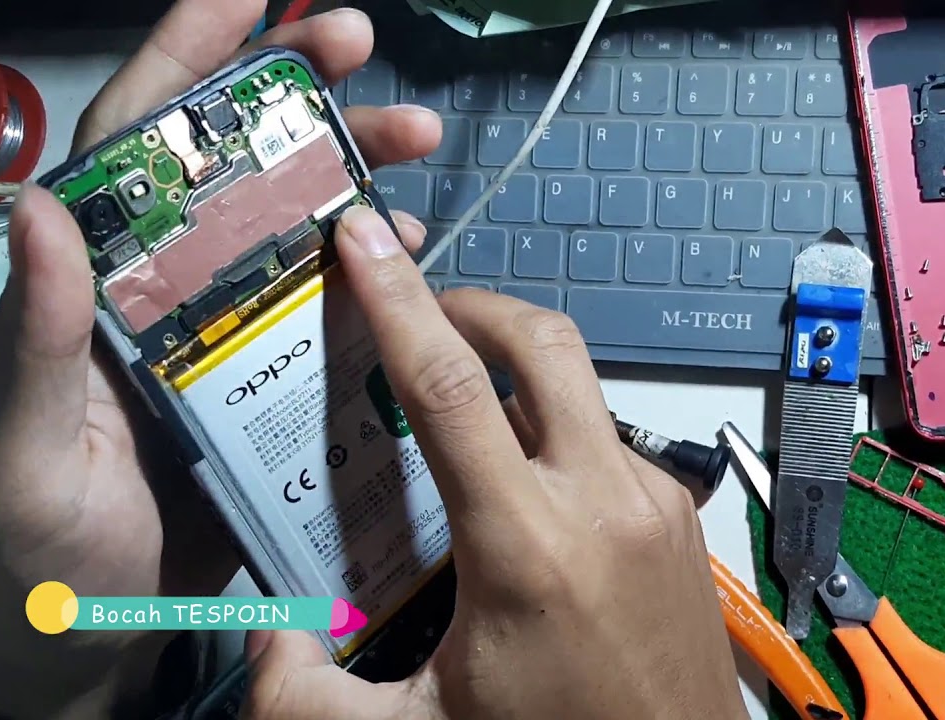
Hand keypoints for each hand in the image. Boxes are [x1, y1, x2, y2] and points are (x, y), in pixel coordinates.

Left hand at [0, 2, 440, 716]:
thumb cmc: (40, 538)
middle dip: (296, 91)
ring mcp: (227, 327)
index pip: (135, 145)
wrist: (95, 625)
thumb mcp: (20, 440)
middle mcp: (165, 284)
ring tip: (418, 138)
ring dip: (355, 168)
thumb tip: (42, 208)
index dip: (187, 57)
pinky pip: (333, 304)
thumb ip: (38, 333)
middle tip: (361, 47)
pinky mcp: (275, 377)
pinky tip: (412, 248)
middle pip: (234, 162)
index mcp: (96, 279)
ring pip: (295, 220)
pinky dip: (375, 267)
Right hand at [240, 208, 749, 719]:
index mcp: (526, 548)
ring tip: (461, 410)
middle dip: (472, 304)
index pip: (449, 389)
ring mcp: (654, 501)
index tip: (366, 240)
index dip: (399, 301)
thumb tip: (263, 630)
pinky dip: (556, 433)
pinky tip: (524, 483)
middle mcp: (602, 503)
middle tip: (421, 316)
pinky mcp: (680, 515)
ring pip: (580, 387)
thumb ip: (305, 697)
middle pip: (541, 343)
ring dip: (516, 373)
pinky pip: (608, 440)